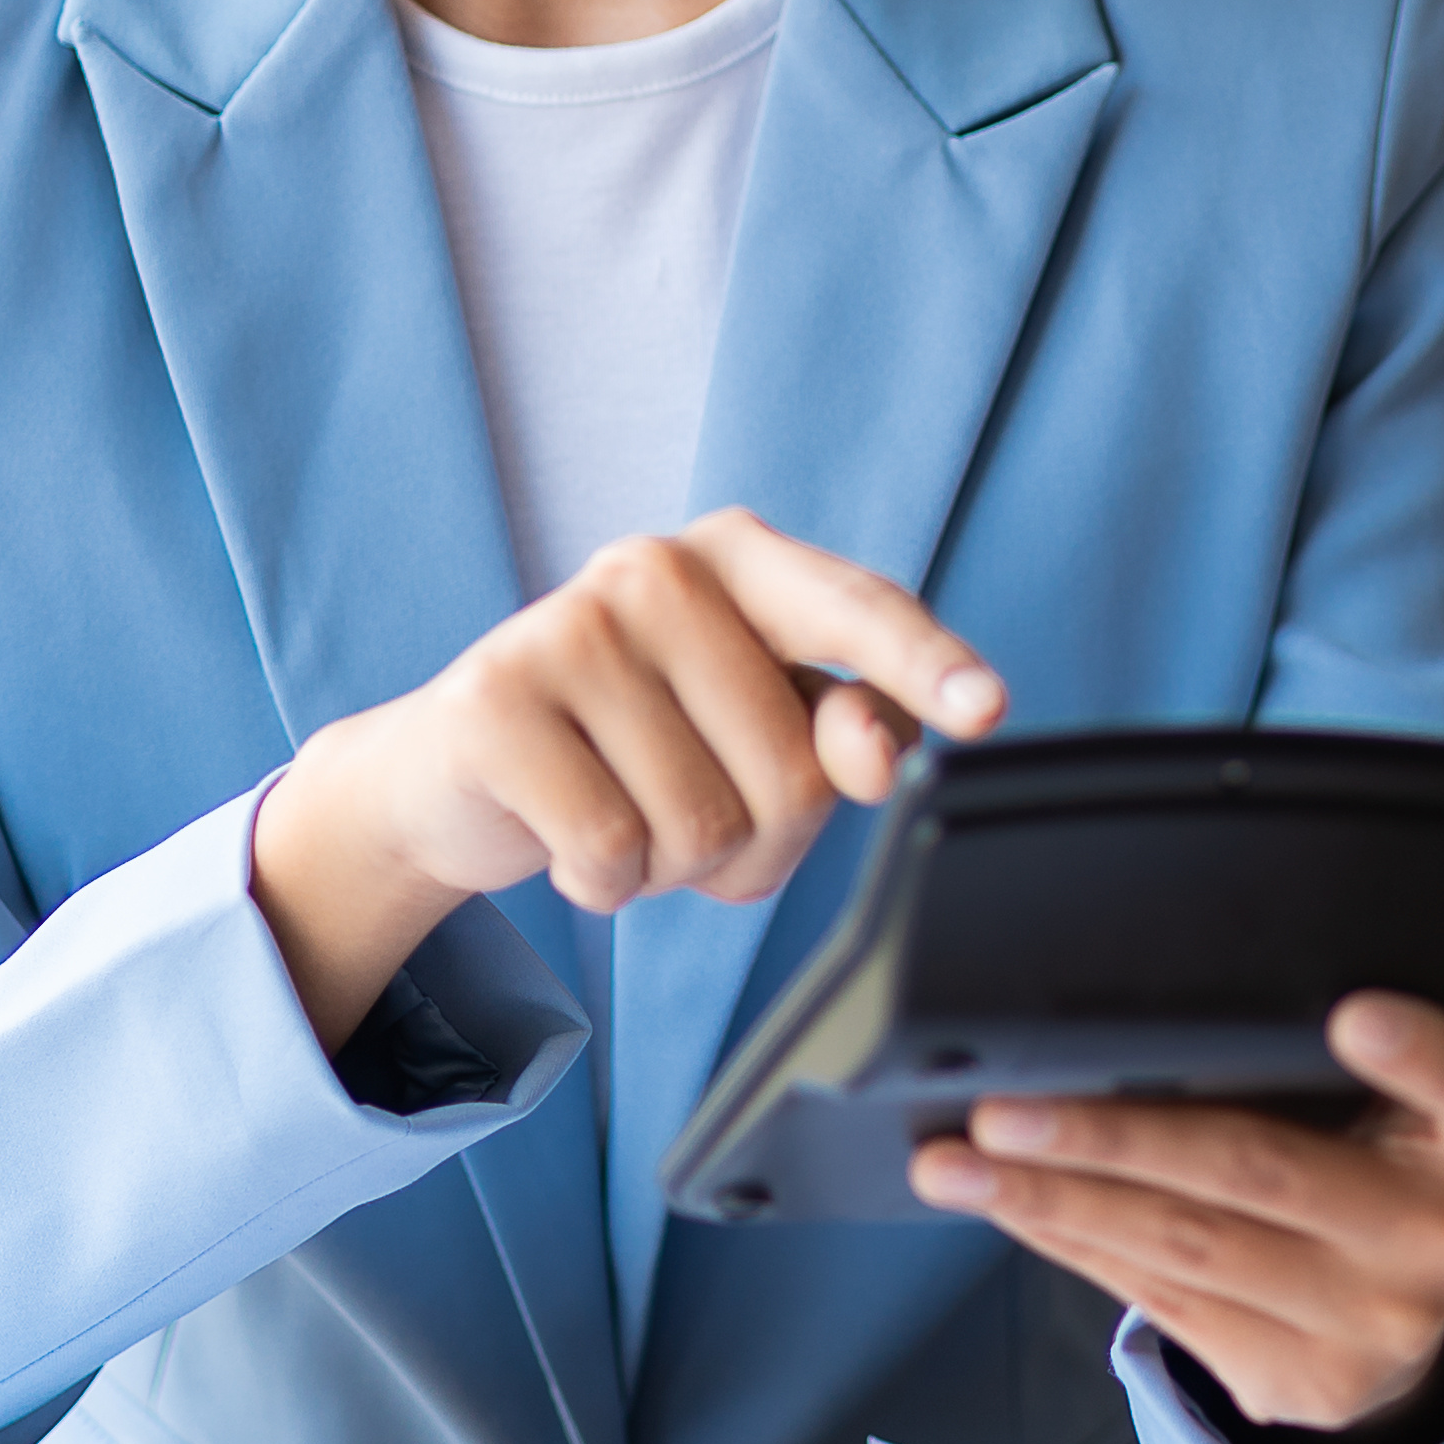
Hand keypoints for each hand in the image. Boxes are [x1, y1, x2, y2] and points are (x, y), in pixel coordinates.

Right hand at [250, 508, 1003, 1045]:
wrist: (456, 770)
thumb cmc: (633, 747)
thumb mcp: (752, 734)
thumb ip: (841, 735)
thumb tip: (878, 750)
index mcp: (741, 557)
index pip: (859, 611)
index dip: (927, 667)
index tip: (987, 711)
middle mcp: (657, 568)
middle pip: (792, 772)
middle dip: (756, 842)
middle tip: (685, 812)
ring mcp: (568, 624)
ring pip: (704, 825)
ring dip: (673, 867)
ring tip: (621, 813)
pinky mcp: (494, 700)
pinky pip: (612, 851)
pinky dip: (605, 885)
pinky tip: (570, 841)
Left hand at [907, 991, 1443, 1433]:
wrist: (1413, 1316)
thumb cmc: (1379, 1153)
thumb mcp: (1398, 1095)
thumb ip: (1317, 1053)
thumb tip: (1123, 1015)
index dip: (1418, 1053)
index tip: (1351, 1014)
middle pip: (1263, 1171)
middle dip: (1113, 1138)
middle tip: (1003, 1113)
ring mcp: (1376, 1326)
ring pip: (1189, 1252)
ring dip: (1055, 1205)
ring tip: (957, 1167)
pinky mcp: (1304, 1386)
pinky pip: (1163, 1305)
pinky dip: (1077, 1248)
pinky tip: (1015, 1211)